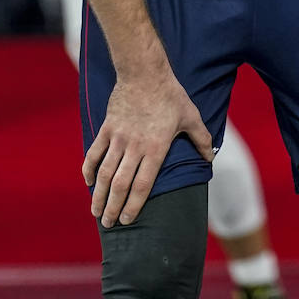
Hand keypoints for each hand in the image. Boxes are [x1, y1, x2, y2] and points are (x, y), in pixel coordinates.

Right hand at [84, 70, 212, 228]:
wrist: (145, 74)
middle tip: (108, 224)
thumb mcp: (191, 117)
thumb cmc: (171, 96)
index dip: (134, 204)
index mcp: (156, 148)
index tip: (128, 220)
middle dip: (113, 207)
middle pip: (120, 184)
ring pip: (104, 173)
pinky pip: (94, 153)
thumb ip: (201, 139)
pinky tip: (87, 183)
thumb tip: (211, 157)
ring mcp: (118, 138)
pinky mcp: (107, 129)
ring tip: (95, 212)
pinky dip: (88, 169)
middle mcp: (135, 147)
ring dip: (98, 195)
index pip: (143, 184)